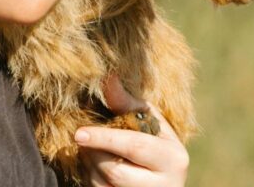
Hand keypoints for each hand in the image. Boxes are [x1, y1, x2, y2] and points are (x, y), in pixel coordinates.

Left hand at [74, 75, 188, 186]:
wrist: (163, 181)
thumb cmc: (154, 144)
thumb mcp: (148, 122)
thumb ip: (127, 104)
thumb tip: (108, 77)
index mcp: (174, 158)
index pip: (134, 146)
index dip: (104, 138)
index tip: (79, 134)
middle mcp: (166, 185)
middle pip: (115, 171)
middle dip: (93, 154)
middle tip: (83, 139)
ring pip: (103, 185)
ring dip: (88, 167)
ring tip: (91, 151)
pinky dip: (90, 179)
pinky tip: (94, 168)